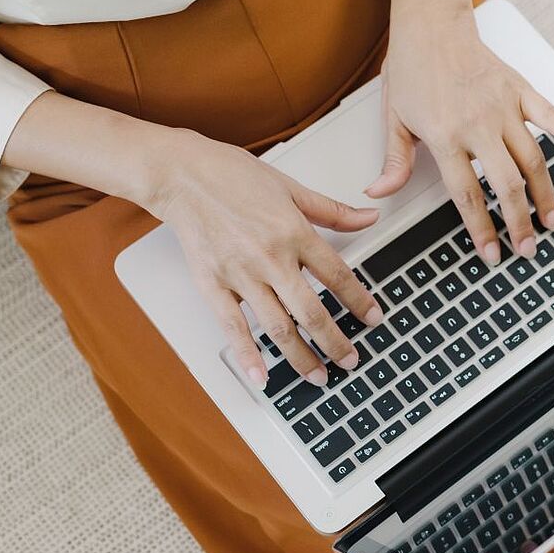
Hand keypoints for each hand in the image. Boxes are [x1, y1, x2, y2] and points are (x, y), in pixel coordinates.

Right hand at [149, 131, 384, 389]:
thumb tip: (369, 217)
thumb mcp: (290, 186)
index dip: (359, 301)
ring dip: (302, 357)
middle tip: (351, 360)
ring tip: (319, 376)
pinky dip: (248, 354)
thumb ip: (332, 211)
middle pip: (312, 311)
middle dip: (335, 342)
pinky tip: (261, 376)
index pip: (337, 276)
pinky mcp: (213, 285)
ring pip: (278, 326)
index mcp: (294, 231)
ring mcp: (240, 275)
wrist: (181, 175)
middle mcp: (270, 258)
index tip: (372, 318)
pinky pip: (233, 327)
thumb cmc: (230, 175)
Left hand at [367, 4, 553, 265]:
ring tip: (551, 221)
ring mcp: (503, 107)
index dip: (482, 228)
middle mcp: (478, 124)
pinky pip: (552, 117)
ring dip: (545, 194)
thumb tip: (379, 194)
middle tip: (528, 248)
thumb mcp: (393, 118)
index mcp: (445, 136)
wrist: (431, 23)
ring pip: (533, 160)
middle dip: (520, 221)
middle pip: (507, 184)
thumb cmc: (411, 67)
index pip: (468, 194)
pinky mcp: (520, 90)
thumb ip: (394, 161)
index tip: (492, 253)